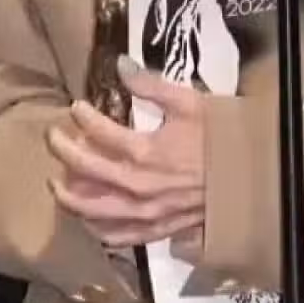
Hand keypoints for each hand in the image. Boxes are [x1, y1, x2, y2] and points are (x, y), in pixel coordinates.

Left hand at [47, 57, 205, 249]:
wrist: (251, 178)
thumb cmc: (221, 137)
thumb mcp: (190, 102)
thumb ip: (151, 84)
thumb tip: (120, 65)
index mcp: (146, 152)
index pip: (101, 133)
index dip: (84, 117)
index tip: (75, 107)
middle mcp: (139, 187)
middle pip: (87, 173)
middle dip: (64, 153)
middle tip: (52, 138)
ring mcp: (147, 214)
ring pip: (95, 212)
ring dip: (71, 197)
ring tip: (58, 183)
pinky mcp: (157, 232)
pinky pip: (118, 237)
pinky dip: (97, 229)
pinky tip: (89, 218)